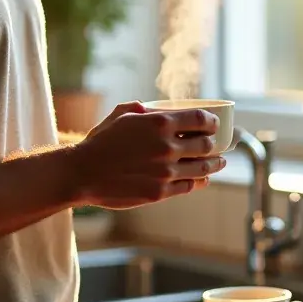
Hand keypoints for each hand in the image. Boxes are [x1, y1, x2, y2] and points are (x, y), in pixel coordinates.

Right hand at [68, 104, 224, 209]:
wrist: (83, 173)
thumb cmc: (100, 142)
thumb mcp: (121, 115)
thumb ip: (144, 109)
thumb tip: (157, 110)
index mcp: (159, 123)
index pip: (200, 120)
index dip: (212, 122)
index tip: (214, 124)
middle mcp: (167, 146)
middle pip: (206, 144)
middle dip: (216, 143)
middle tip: (217, 144)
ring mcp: (165, 171)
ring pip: (203, 167)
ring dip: (215, 164)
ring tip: (219, 162)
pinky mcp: (160, 192)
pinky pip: (189, 186)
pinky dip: (199, 181)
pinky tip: (202, 178)